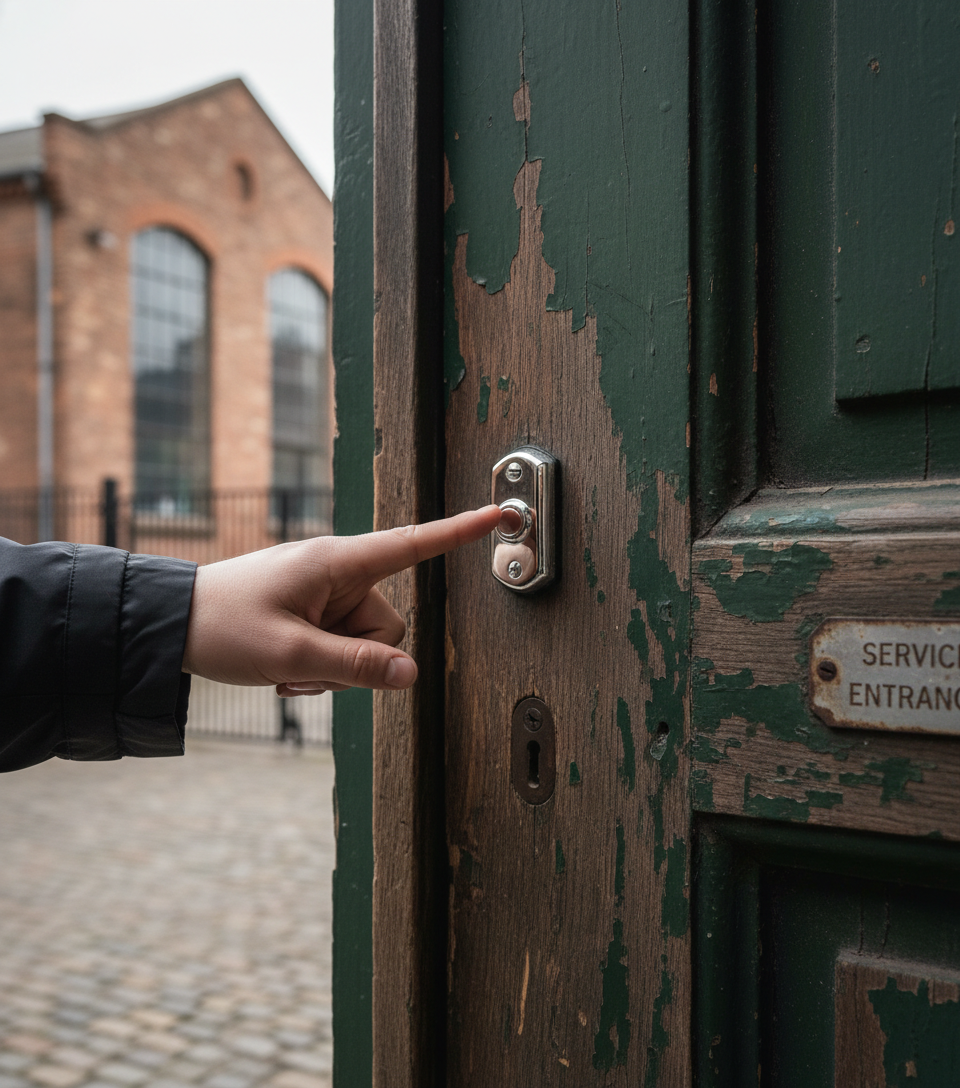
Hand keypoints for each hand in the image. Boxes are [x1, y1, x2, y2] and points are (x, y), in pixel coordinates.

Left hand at [181, 505, 502, 695]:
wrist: (170, 625)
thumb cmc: (222, 625)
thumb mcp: (291, 655)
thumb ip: (356, 667)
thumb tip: (411, 677)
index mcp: (337, 563)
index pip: (413, 543)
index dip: (461, 532)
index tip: (501, 515)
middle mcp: (339, 574)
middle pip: (388, 627)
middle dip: (357, 659)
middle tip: (305, 669)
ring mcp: (326, 594)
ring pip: (366, 645)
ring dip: (333, 668)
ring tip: (287, 670)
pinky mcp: (315, 612)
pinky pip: (343, 648)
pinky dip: (321, 667)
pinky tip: (285, 672)